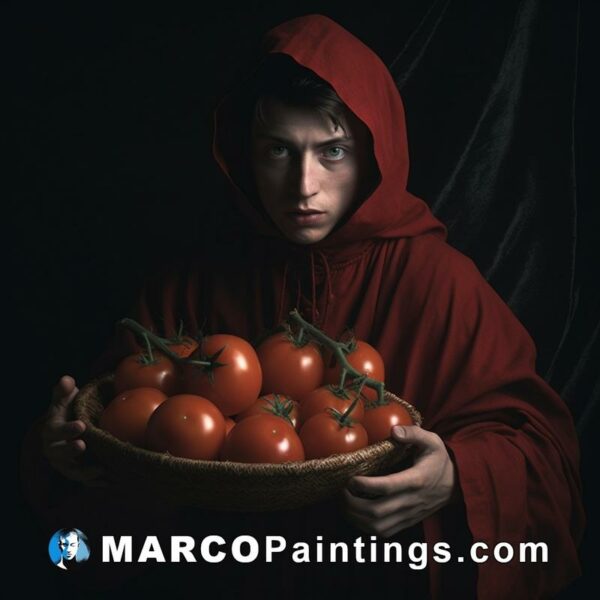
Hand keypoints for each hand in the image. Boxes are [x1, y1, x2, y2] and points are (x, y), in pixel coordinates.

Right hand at [42, 375, 105, 484]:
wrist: (70, 428)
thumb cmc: (68, 410)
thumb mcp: (64, 399)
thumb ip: (63, 390)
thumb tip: (66, 379)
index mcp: (51, 430)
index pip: (55, 431)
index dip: (67, 429)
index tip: (81, 425)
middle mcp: (54, 449)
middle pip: (59, 454)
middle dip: (70, 451)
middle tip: (83, 445)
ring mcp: (64, 463)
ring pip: (71, 471)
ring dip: (84, 472)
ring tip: (100, 470)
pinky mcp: (76, 472)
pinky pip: (83, 480)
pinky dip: (94, 482)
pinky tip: (108, 482)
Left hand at [342, 425, 456, 537]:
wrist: (456, 485)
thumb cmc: (439, 460)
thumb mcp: (432, 441)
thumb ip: (414, 433)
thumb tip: (394, 431)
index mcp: (417, 480)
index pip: (388, 487)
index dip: (365, 485)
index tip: (351, 478)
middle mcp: (412, 501)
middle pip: (377, 512)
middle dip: (353, 504)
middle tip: (341, 491)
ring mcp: (409, 515)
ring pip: (378, 527)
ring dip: (356, 518)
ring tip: (344, 502)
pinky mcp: (407, 522)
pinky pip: (383, 532)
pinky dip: (364, 526)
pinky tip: (355, 513)